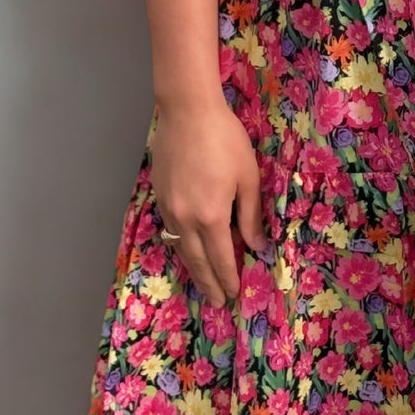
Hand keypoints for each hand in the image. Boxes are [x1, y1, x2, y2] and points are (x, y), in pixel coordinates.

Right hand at [149, 100, 266, 307]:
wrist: (187, 112)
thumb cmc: (225, 140)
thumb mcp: (248, 177)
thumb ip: (250, 215)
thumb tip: (255, 245)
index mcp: (211, 216)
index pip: (221, 259)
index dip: (228, 278)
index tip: (234, 294)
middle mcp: (185, 219)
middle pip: (197, 261)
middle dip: (209, 283)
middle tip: (217, 302)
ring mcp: (168, 208)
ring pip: (180, 248)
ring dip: (193, 268)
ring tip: (203, 283)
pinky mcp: (159, 196)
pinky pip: (170, 231)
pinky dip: (181, 246)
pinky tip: (187, 249)